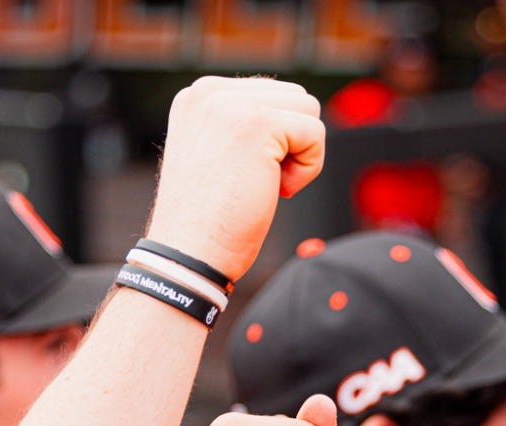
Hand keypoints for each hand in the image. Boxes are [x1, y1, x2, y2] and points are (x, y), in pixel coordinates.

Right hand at [145, 77, 327, 281]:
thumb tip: (296, 112)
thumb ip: (245, 124)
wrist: (190, 254)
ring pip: (309, 110)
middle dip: (290, 142)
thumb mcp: (217, 153)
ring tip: (266, 182)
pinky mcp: (259, 124)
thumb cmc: (208, 219)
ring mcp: (232, 104)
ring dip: (300, 153)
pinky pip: (315, 133)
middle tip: (256, 180)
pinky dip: (309, 169)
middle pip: (294, 97)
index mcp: (199, 95)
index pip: (270, 94)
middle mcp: (209, 91)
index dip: (276, 139)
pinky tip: (277, 190)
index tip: (244, 172)